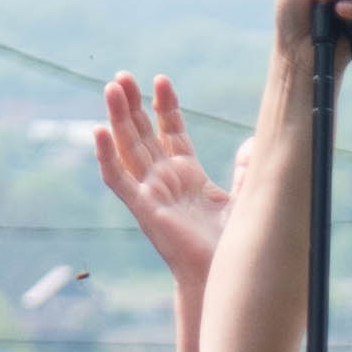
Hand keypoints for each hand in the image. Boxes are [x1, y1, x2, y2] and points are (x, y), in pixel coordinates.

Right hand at [94, 74, 232, 301]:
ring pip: (128, 148)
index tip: (161, 80)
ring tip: (111, 87)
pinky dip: (106, 157)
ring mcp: (152, 194)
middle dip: (132, 105)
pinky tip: (98, 131)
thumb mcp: (245, 198)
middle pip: (143, 134)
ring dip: (117, 118)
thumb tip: (253, 142)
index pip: (171, 132)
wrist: (223, 276)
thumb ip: (248, 169)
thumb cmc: (232, 245)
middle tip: (122, 76)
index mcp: (187, 175)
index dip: (165, 106)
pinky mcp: (144, 210)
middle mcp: (165, 181)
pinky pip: (119, 181)